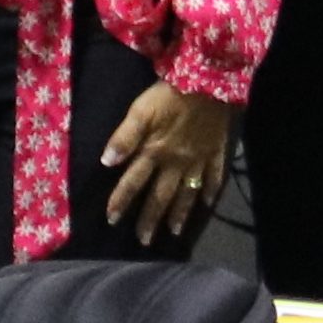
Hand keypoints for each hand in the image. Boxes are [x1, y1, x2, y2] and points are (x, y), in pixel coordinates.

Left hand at [98, 85, 233, 245]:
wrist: (210, 81)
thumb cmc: (170, 94)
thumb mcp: (141, 110)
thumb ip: (124, 137)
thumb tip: (107, 163)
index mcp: (155, 152)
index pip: (134, 182)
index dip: (121, 200)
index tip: (112, 220)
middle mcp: (176, 163)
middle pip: (161, 196)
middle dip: (151, 219)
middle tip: (144, 241)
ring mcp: (198, 160)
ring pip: (188, 193)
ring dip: (180, 214)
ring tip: (175, 233)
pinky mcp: (216, 151)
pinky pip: (214, 177)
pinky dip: (211, 191)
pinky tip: (209, 204)